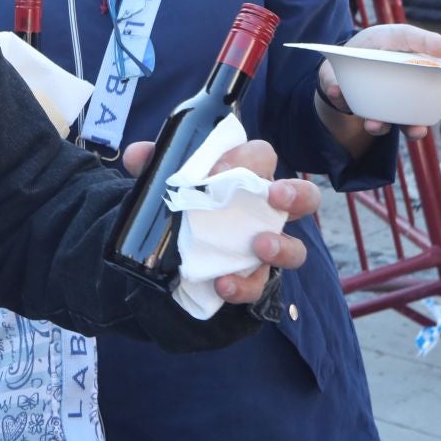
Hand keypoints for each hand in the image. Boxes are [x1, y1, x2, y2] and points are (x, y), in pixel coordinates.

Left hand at [121, 138, 314, 303]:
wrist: (174, 250)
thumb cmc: (185, 202)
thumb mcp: (165, 181)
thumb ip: (153, 165)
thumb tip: (137, 154)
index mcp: (247, 177)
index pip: (262, 156)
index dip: (247, 159)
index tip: (217, 172)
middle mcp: (266, 210)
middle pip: (303, 196)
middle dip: (296, 193)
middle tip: (275, 196)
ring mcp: (265, 246)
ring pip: (295, 248)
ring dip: (282, 246)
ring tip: (260, 246)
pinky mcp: (254, 278)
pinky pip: (259, 286)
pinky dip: (243, 287)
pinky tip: (222, 284)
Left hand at [318, 24, 440, 139]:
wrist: (343, 54)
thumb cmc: (379, 44)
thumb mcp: (400, 36)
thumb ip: (423, 40)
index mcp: (416, 86)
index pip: (440, 100)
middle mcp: (397, 103)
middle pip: (413, 122)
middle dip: (416, 129)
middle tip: (418, 130)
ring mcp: (373, 107)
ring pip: (381, 126)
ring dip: (379, 127)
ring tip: (375, 125)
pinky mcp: (347, 102)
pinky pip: (344, 105)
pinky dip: (340, 99)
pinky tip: (337, 92)